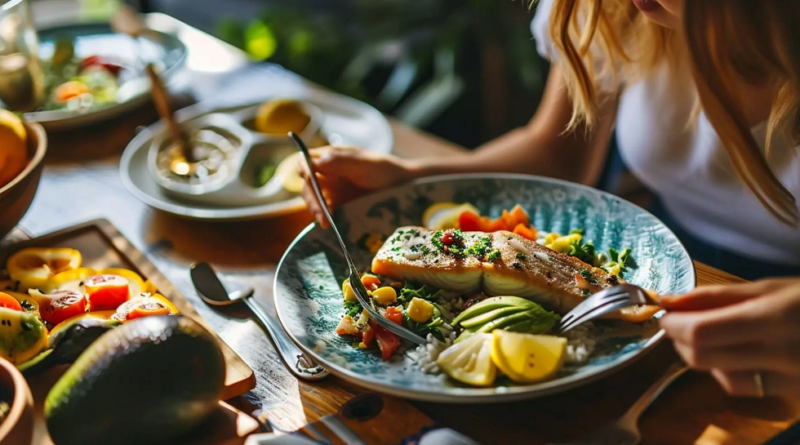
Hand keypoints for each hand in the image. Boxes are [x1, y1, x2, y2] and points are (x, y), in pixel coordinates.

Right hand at [299, 146, 416, 227]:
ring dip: (316, 210)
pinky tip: (329, 224)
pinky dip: (324, 217)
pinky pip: (324, 211)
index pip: (305, 161)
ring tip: (325, 222)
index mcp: (329, 157)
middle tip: (321, 214)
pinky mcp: (336, 204)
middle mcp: (325, 173)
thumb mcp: (363, 163)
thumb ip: (341, 161)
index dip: (304, 171)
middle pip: (307, 184)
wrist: (401, 185)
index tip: (309, 181)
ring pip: (313, 199)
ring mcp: (330, 189)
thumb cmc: (383, 168)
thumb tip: (315, 162)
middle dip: (312, 199)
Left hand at [660, 279, 799, 397]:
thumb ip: (715, 296)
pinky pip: (746, 388)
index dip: (674, 324)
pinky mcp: (791, 393)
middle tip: (678, 324)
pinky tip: (729, 354)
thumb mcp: (769, 288)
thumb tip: (669, 301)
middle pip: (704, 358)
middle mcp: (780, 355)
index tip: (666, 314)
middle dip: (680, 340)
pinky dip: (726, 371)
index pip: (702, 332)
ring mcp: (788, 380)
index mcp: (772, 319)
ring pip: (721, 379)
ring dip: (701, 357)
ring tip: (703, 336)